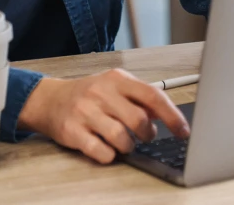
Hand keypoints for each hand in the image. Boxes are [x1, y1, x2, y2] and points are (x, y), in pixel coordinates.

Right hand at [17, 69, 189, 163]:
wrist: (50, 99)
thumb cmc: (89, 94)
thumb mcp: (115, 87)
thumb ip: (140, 98)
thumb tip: (167, 113)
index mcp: (117, 79)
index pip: (152, 96)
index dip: (172, 116)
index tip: (183, 130)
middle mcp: (101, 93)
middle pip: (138, 120)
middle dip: (147, 134)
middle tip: (145, 136)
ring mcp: (85, 112)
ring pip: (121, 138)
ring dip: (128, 147)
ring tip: (124, 143)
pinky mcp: (72, 131)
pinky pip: (101, 152)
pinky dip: (109, 155)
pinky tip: (107, 149)